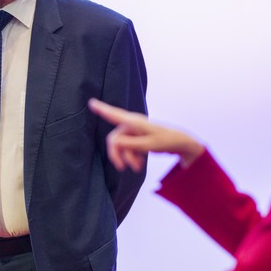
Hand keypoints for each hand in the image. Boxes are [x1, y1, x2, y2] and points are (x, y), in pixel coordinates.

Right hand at [88, 98, 204, 171]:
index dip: (102, 109)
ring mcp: (133, 132)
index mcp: (134, 122)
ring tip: (138, 167)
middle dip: (117, 154)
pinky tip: (140, 162)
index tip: (91, 102)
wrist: (179, 143)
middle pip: (114, 139)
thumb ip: (132, 144)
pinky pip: (127, 149)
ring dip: (127, 158)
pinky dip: (131, 157)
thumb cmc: (166, 140)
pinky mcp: (136, 138)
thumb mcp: (150, 145)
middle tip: (122, 168)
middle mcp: (131, 124)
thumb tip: (115, 142)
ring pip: (121, 146)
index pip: (115, 114)